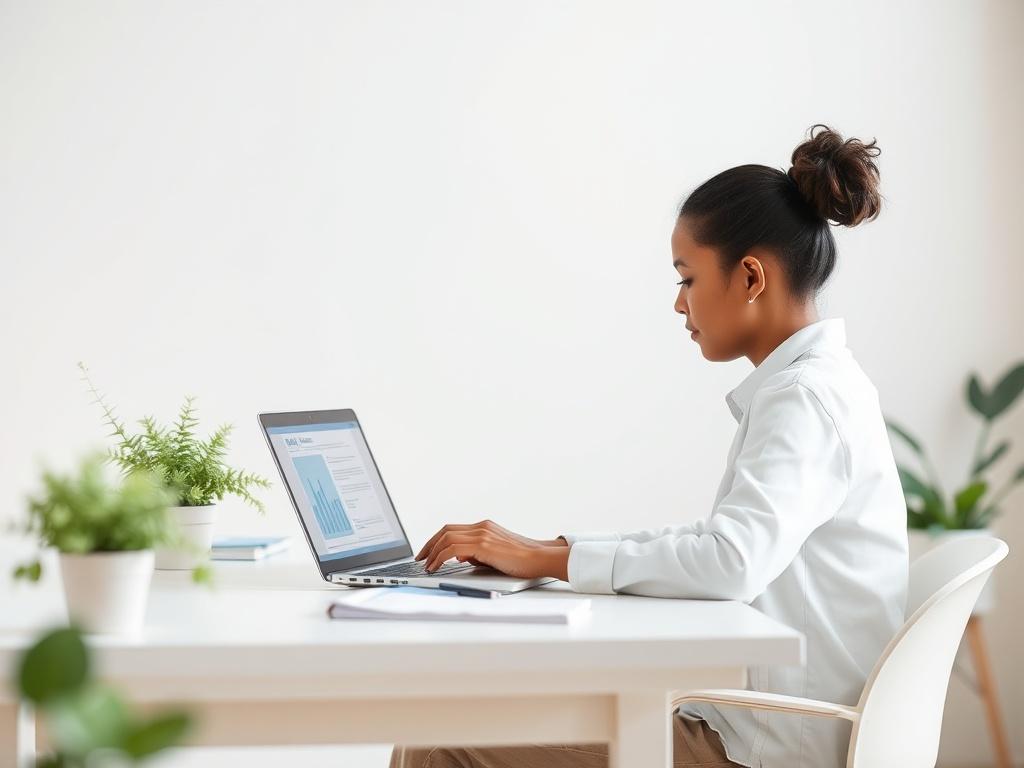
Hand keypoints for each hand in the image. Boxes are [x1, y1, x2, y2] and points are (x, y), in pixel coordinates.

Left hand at [415, 519, 569, 579]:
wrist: (539, 559)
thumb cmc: (521, 560)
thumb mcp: (494, 554)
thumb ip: (477, 553)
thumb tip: (460, 557)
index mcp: (484, 527)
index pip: (452, 529)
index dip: (436, 540)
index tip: (427, 552)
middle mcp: (481, 527)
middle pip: (445, 530)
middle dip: (429, 545)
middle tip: (420, 558)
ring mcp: (482, 534)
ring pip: (447, 538)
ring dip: (432, 552)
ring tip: (427, 566)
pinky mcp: (483, 545)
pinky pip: (453, 548)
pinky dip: (441, 557)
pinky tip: (437, 566)